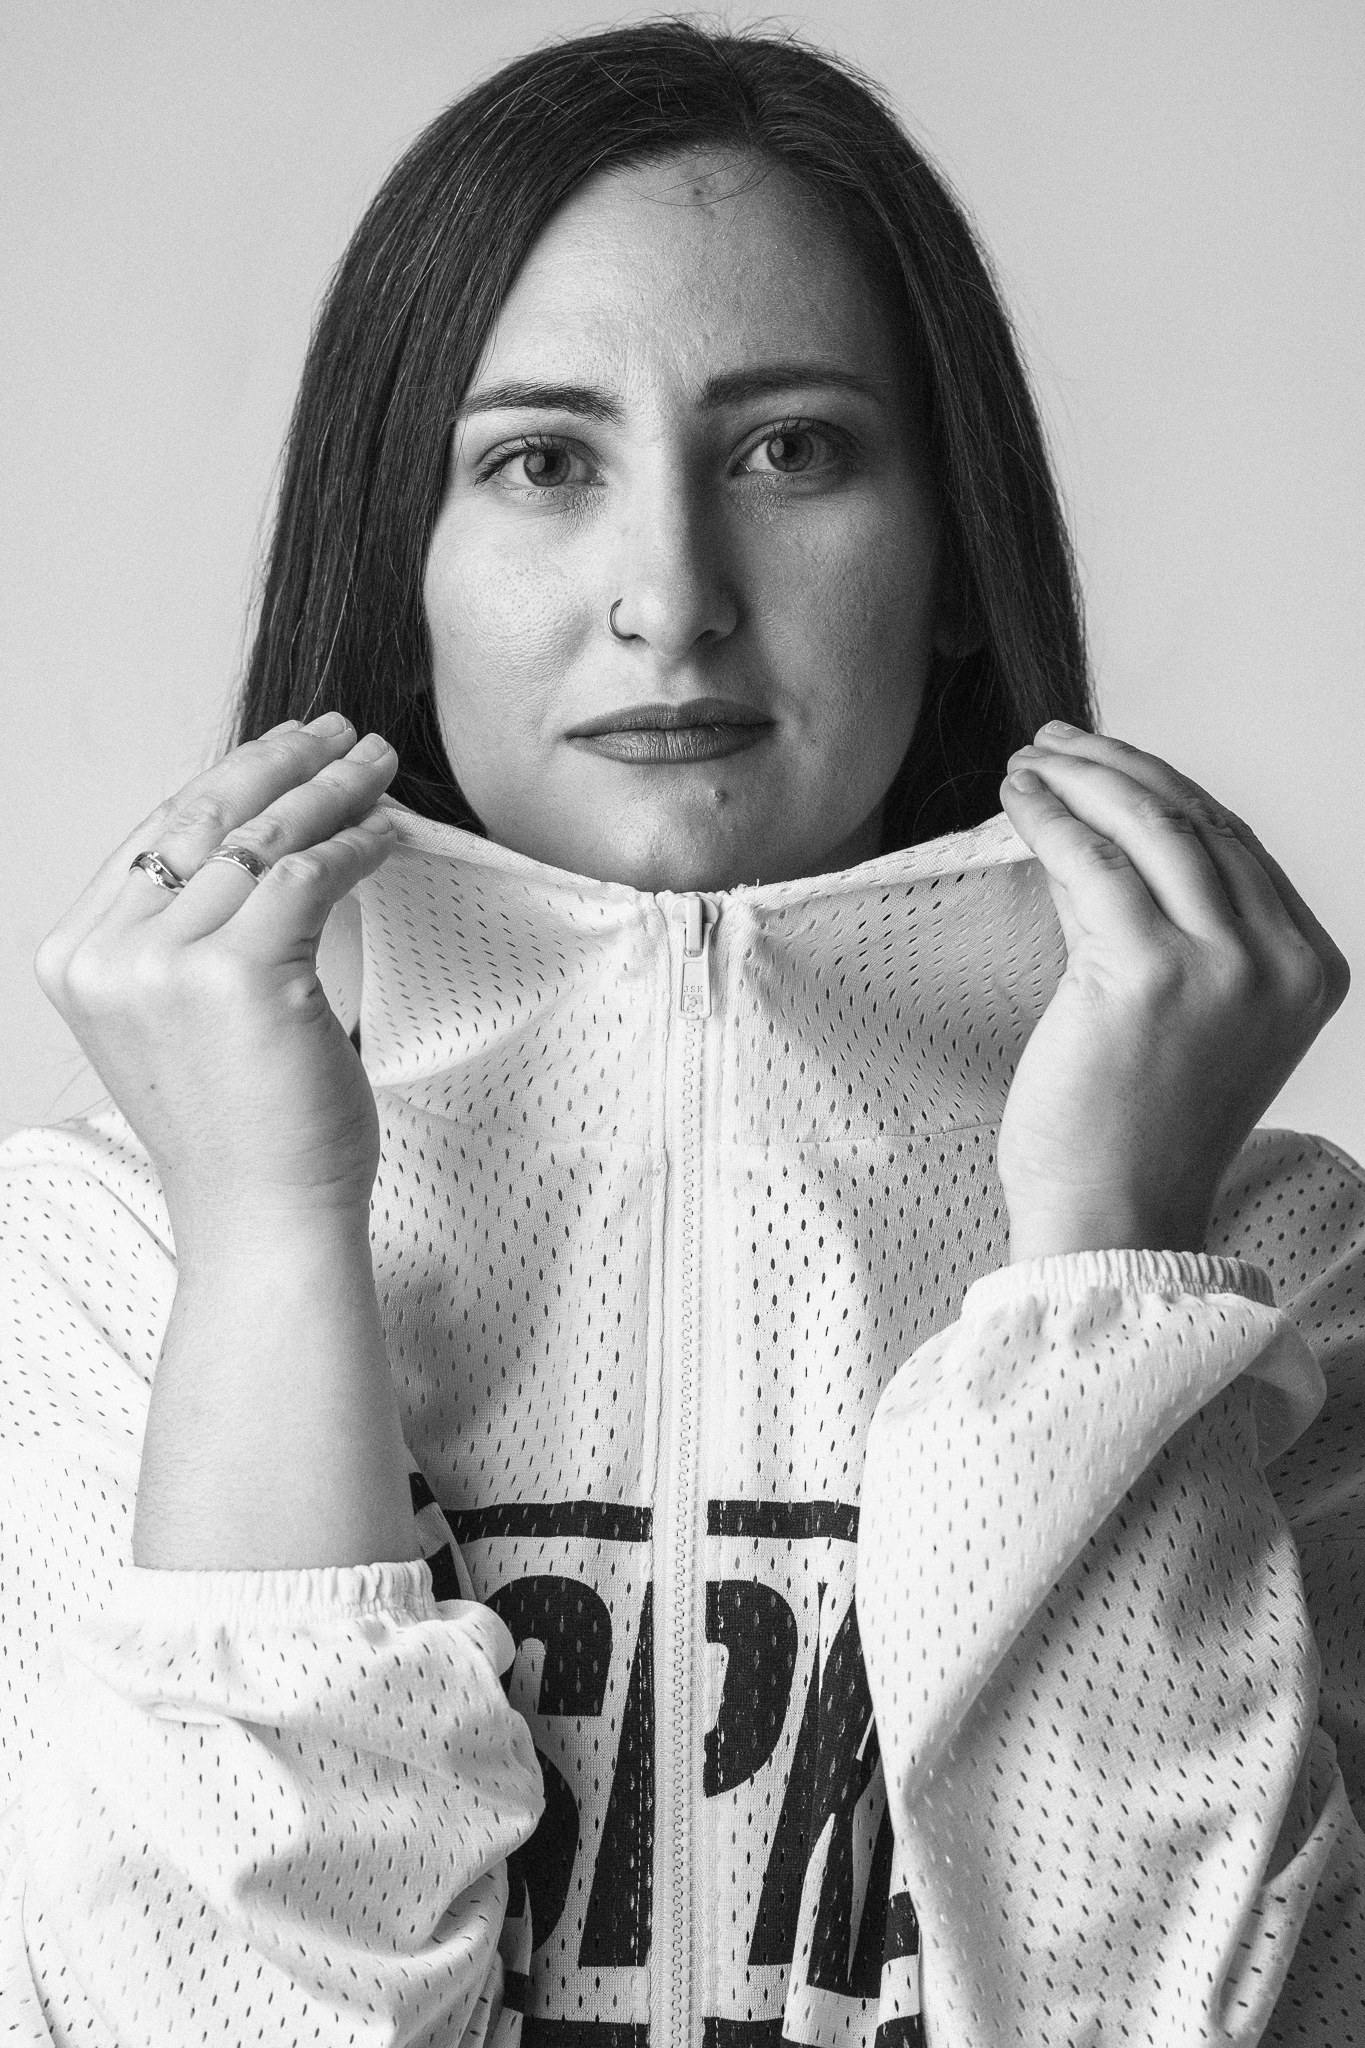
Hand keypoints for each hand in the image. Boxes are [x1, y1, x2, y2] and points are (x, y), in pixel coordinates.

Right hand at [35, 714, 398, 1249]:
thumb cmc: (243, 1130)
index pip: (157, 833)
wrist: (263, 1221)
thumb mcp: (183, 1017)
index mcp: (80, 956)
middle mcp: (108, 954)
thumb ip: (192, 932)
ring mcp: (164, 963)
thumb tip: (261, 838)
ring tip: (377, 763)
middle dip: (280, 761)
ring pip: (262, 837)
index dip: (229, 778)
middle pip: (202, 816)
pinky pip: (309, 875)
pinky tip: (389, 835)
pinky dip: (357, 845)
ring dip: (331, 788)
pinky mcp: (238, 974)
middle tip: (340, 731)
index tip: (286, 748)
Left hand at [997, 724, 1349, 1260]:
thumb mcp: (1188, 1013)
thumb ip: (1172, 927)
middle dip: (1117, 767)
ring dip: (1079, 779)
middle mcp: (1281, 963)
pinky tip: (1016, 800)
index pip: (1235, 845)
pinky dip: (1050, 818)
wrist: (1112, 1221)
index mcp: (1307, 970)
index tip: (1101, 759)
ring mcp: (1225, 967)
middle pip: (1198, 821)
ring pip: (1149, 827)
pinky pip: (1093, 862)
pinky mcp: (1150, 974)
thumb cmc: (1133, 1132)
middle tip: (1054, 743)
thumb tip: (1101, 833)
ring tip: (1027, 762)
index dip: (1163, 788)